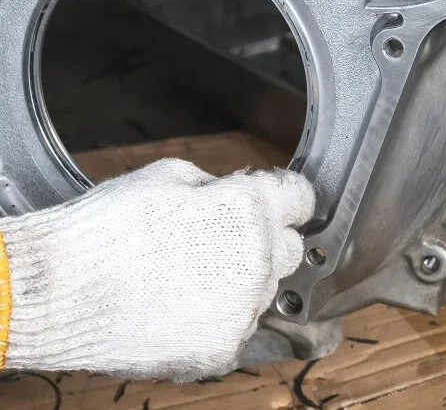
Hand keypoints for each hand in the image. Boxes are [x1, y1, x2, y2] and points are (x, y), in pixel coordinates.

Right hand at [0, 159, 313, 380]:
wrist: (64, 290)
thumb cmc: (110, 225)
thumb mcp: (168, 174)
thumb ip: (217, 187)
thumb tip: (232, 196)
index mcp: (247, 209)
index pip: (300, 198)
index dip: (284, 195)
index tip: (276, 200)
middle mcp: (256, 261)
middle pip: (289, 248)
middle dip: (265, 238)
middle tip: (223, 236)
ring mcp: (242, 311)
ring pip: (263, 291)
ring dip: (241, 280)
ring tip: (188, 273)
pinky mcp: (222, 349)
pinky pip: (237, 326)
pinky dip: (217, 315)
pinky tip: (178, 303)